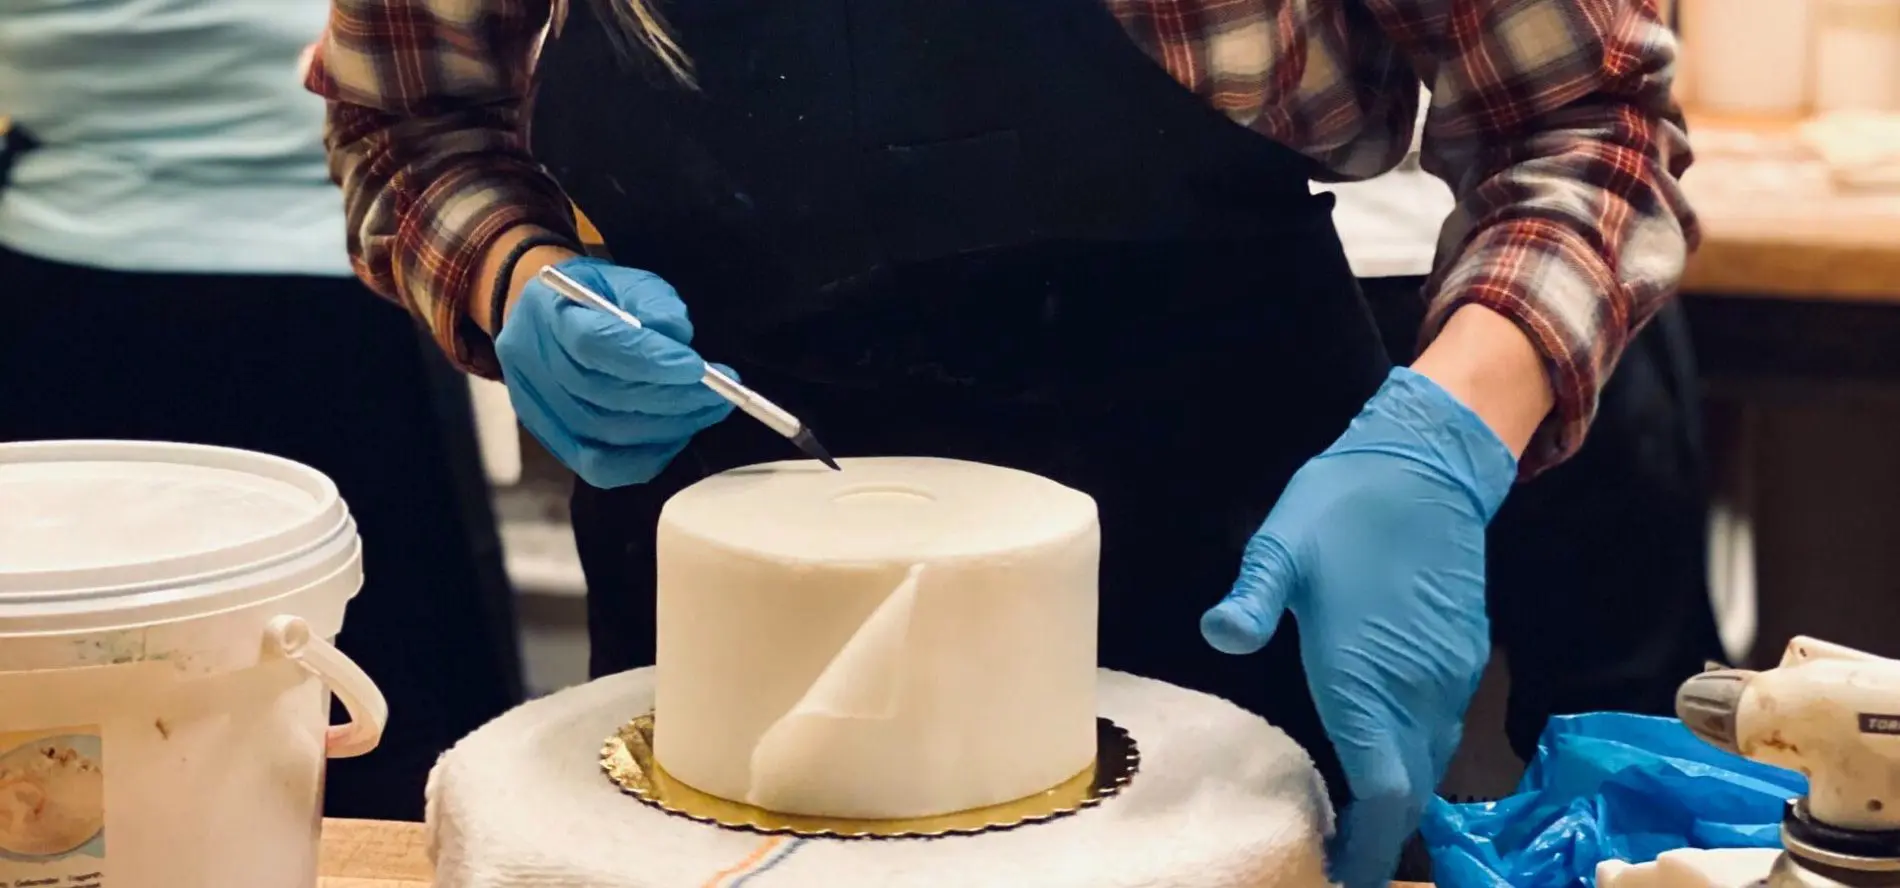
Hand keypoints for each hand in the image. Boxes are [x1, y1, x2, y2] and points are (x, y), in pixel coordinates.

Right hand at [495, 257, 734, 487]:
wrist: (550, 320)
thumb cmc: (596, 297)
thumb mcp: (625, 280)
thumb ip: (652, 302)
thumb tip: (678, 336)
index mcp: (544, 312)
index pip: (593, 343)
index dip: (649, 360)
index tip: (697, 368)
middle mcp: (531, 364)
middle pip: (603, 395)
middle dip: (672, 398)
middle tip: (719, 393)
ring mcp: (536, 409)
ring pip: (607, 434)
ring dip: (669, 426)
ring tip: (707, 409)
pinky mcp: (552, 442)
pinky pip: (602, 468)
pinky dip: (647, 457)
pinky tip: (678, 435)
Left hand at [1199, 367, 1517, 887]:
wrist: (1428, 464)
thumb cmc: (1343, 506)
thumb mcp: (1281, 547)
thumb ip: (1252, 599)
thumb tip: (1220, 633)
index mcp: (1367, 676)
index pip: (1384, 790)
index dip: (1367, 842)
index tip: (1342, 869)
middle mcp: (1417, 688)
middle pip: (1412, 790)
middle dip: (1380, 830)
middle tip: (1341, 851)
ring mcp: (1448, 673)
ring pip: (1432, 760)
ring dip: (1400, 792)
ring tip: (1359, 816)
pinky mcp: (1464, 655)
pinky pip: (1444, 726)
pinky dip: (1417, 753)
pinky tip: (1384, 748)